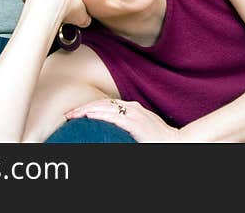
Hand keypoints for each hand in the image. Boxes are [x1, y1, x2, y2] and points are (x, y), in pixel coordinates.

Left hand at [65, 98, 182, 141]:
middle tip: (69, 113)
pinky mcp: (136, 123)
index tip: (76, 112)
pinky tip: (88, 116)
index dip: (90, 106)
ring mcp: (135, 114)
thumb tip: (109, 126)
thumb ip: (126, 123)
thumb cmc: (158, 137)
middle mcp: (132, 108)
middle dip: (84, 107)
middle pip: (103, 104)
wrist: (175, 142)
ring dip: (87, 109)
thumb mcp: (139, 127)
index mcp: (133, 108)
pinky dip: (100, 114)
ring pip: (105, 107)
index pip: (107, 104)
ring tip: (73, 114)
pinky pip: (114, 117)